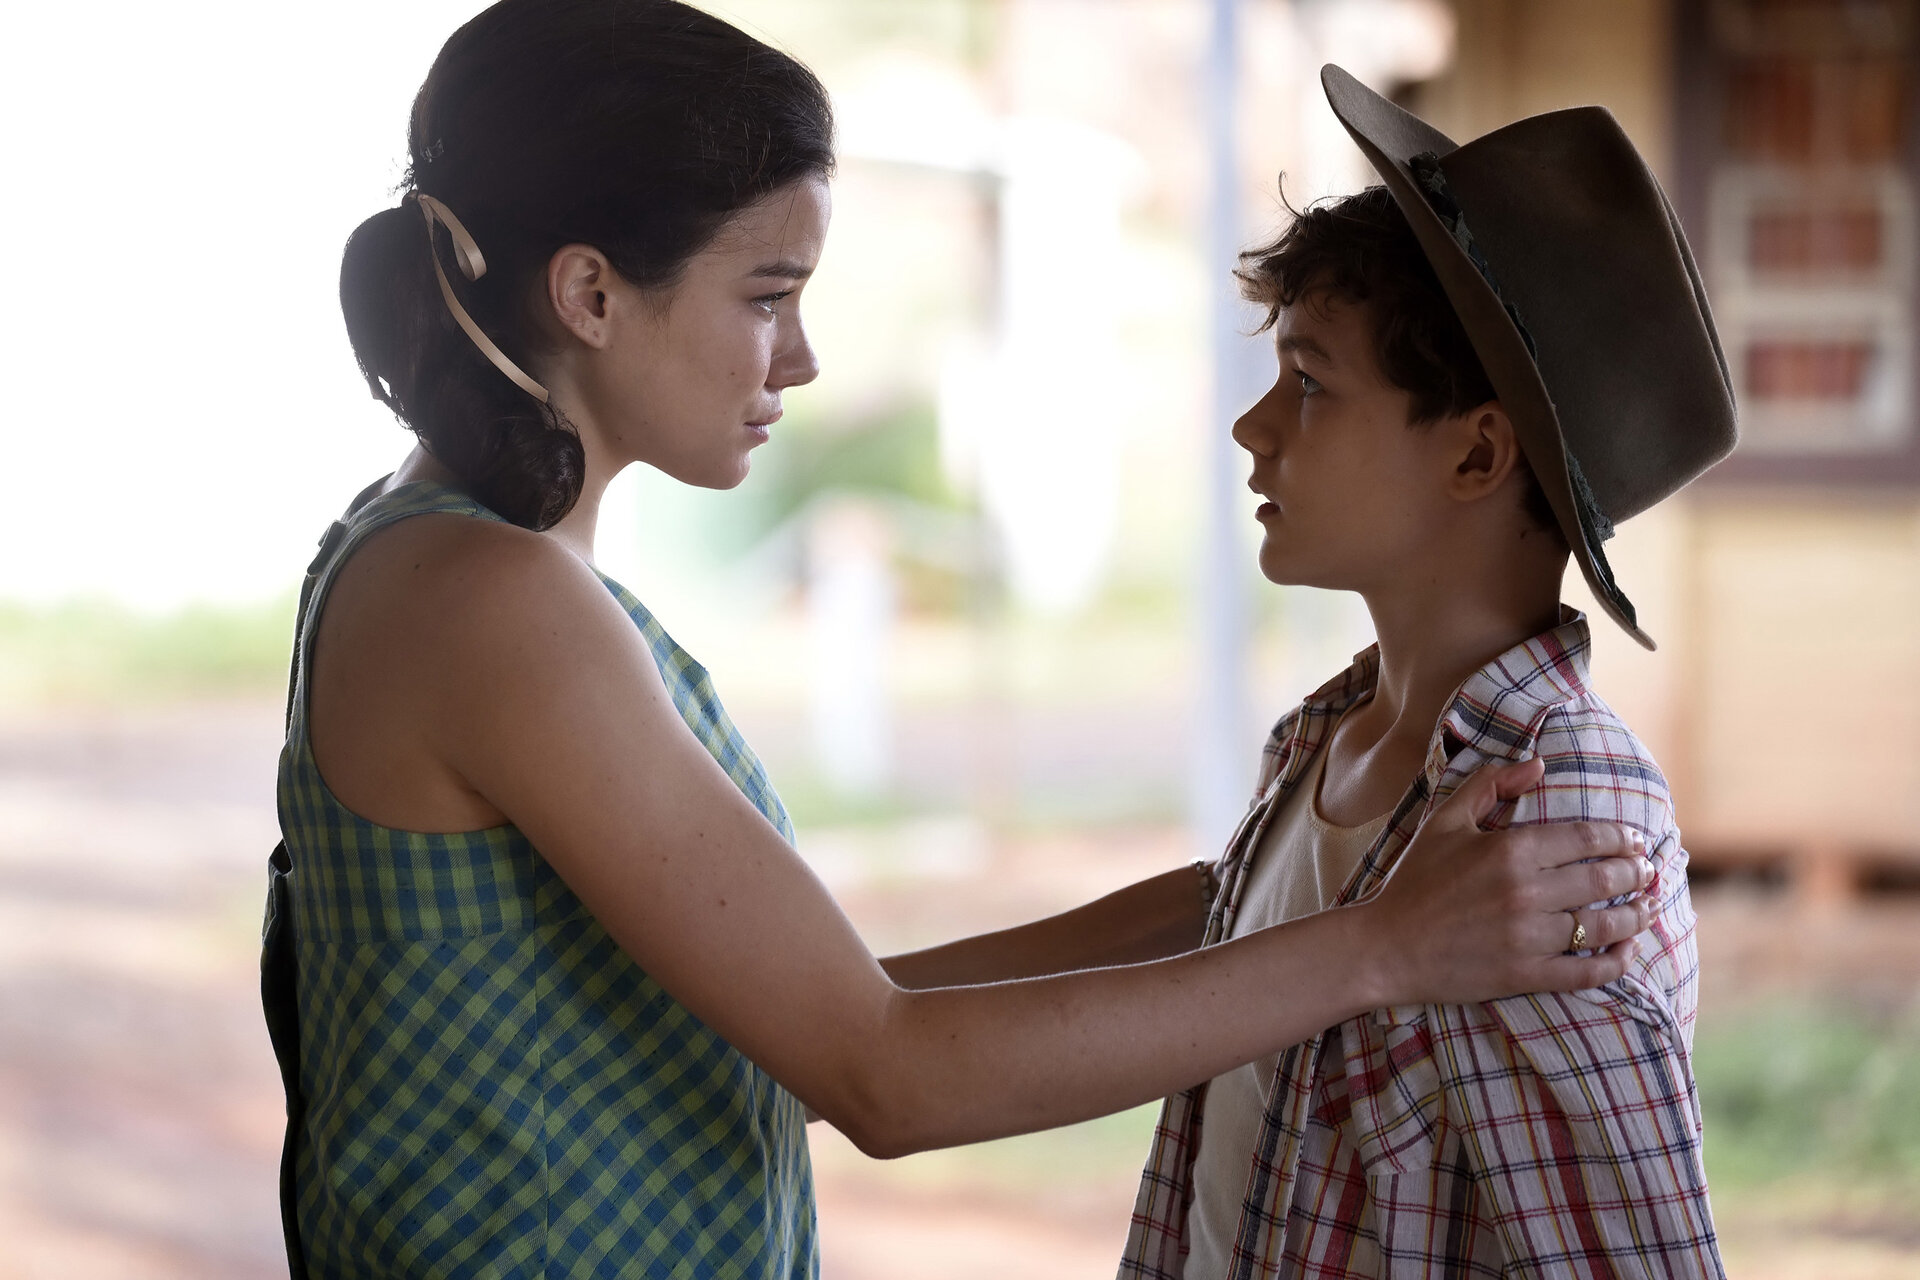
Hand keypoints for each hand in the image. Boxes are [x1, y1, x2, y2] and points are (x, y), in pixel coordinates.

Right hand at [1359, 757, 1653, 1006]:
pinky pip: (1588, 970)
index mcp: (1510, 850)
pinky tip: (1629, 951)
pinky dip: (1617, 961)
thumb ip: (1489, 785)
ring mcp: (1529, 937)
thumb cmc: (1414, 881)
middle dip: (1638, 873)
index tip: (1635, 840)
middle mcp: (1526, 892)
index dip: (1620, 838)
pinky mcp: (1527, 975)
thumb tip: (1538, 765)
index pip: (1587, 838)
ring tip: (1651, 907)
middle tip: (1651, 871)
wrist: (1385, 946)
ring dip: (1638, 915)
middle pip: (1605, 879)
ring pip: (1605, 925)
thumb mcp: (1444, 821)